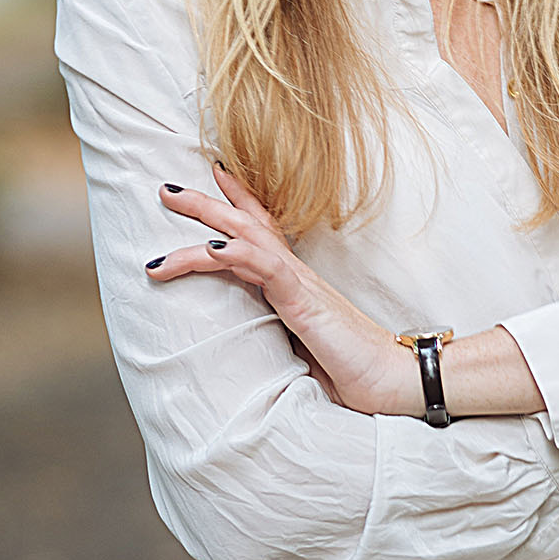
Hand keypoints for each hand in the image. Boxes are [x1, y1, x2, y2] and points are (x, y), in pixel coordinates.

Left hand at [146, 167, 418, 417]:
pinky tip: (211, 246)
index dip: (237, 203)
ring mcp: (300, 283)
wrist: (392, 380)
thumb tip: (247, 346)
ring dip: (206, 216)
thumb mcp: (302, 350)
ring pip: (247, 235)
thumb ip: (276, 336)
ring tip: (171, 200)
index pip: (262, 232)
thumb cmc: (352, 370)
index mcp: (294, 284)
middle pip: (247, 223)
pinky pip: (266, 267)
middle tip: (166, 187)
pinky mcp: (304, 300)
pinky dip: (236, 252)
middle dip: (206, 202)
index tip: (213, 179)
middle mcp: (296, 274)